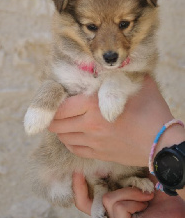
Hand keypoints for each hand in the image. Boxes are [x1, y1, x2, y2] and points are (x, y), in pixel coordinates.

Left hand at [48, 77, 184, 166]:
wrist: (164, 142)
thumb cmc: (151, 110)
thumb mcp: (136, 83)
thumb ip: (120, 72)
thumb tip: (112, 62)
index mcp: (92, 105)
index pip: (59, 107)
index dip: (53, 102)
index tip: (56, 97)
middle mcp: (88, 125)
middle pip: (57, 124)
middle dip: (53, 117)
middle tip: (56, 110)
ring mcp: (93, 142)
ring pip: (63, 137)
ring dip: (60, 129)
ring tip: (63, 121)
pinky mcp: (99, 155)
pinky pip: (74, 149)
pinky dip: (69, 142)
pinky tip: (71, 136)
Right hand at [72, 172, 184, 217]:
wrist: (180, 199)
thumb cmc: (158, 183)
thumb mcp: (131, 173)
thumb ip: (114, 170)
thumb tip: (96, 156)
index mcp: (112, 202)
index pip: (85, 199)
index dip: (76, 186)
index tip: (75, 169)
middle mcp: (112, 217)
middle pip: (83, 204)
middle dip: (80, 186)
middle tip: (77, 172)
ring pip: (107, 199)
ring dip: (128, 190)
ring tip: (144, 192)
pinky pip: (117, 205)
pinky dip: (132, 196)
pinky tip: (146, 199)